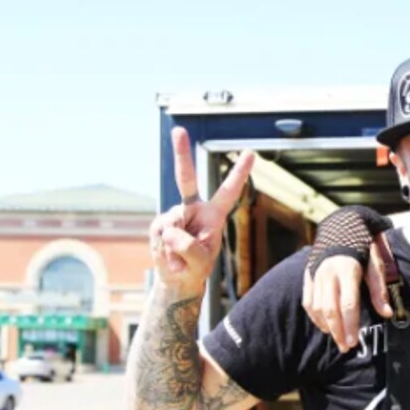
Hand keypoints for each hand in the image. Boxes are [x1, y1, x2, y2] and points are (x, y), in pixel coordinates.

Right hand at [149, 127, 253, 297]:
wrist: (176, 279)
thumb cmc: (195, 268)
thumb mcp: (199, 262)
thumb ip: (189, 248)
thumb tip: (170, 230)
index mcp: (213, 214)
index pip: (228, 191)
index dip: (238, 173)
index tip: (250, 153)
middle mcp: (193, 209)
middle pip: (185, 179)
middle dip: (181, 154)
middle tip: (179, 131)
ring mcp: (174, 215)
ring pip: (172, 223)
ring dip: (176, 246)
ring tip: (181, 259)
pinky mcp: (158, 225)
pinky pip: (161, 235)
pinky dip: (166, 252)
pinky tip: (171, 259)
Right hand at [301, 243, 391, 352]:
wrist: (342, 224)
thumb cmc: (364, 246)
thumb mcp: (376, 263)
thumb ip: (379, 289)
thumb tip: (387, 313)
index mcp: (347, 269)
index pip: (348, 303)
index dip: (351, 325)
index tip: (355, 341)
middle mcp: (328, 272)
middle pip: (330, 309)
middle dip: (339, 332)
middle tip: (347, 347)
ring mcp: (316, 274)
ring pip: (317, 308)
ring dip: (327, 327)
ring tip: (339, 339)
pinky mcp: (308, 275)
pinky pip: (308, 301)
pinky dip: (316, 317)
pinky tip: (326, 327)